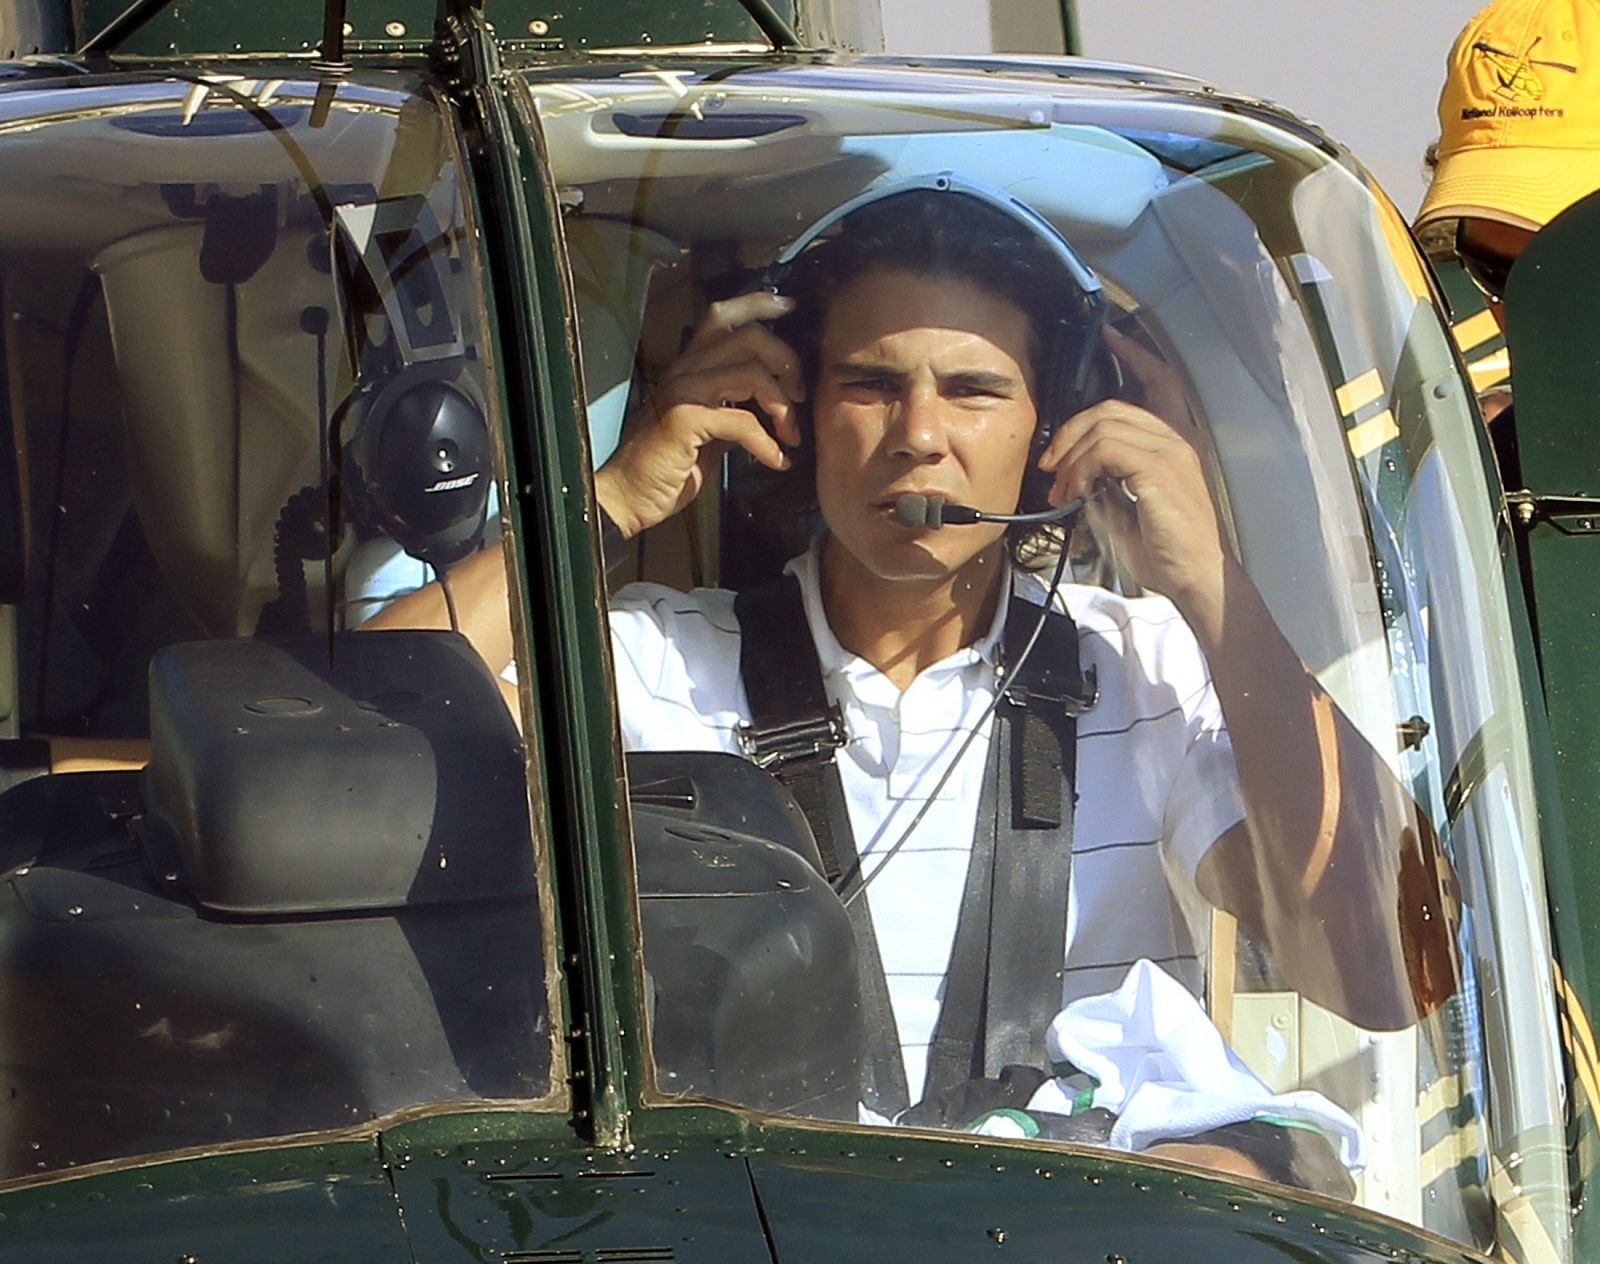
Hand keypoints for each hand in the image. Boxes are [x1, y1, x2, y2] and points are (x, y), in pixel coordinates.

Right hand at [595, 291, 804, 538]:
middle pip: (747, 336)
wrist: (627, 497)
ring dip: (782, 406)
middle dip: (786, 361)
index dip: (758, 304)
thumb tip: (771, 407)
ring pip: (751, 372)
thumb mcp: (707, 432)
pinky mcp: (684, 419)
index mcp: (689, 369)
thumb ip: (733, 410)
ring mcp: (682, 392)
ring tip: (791, 434)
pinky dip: (768, 445)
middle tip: (799, 395)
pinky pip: (744, 422)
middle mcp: (684, 371)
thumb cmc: (666, 469)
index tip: (789, 307)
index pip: (722, 316)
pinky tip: (776, 461)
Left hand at [1036, 328, 1228, 630]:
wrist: (1197, 576)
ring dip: (1071, 457)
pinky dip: (1080, 467)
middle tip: (1050, 465)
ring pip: (1105, 425)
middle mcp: (1177, 436)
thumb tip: (1074, 470)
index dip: (1136, 354)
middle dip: (1071, 431)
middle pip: (1113, 406)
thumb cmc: (1166, 548)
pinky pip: (1107, 449)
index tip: (1111, 336)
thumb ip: (1107, 479)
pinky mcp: (1160, 469)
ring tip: (1060, 489)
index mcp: (1175, 440)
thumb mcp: (1128, 506)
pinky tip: (1073, 492)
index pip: (1161, 380)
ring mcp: (1171, 450)